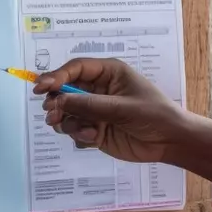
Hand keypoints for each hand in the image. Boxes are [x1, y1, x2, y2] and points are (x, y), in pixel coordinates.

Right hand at [34, 57, 183, 162]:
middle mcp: (98, 89)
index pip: (75, 69)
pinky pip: (74, 130)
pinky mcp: (94, 129)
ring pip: (66, 113)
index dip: (56, 76)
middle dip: (57, 103)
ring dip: (68, 122)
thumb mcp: (122, 108)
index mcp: (108, 72)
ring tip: (85, 131)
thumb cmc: (153, 115)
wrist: (170, 142)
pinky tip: (94, 139)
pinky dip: (79, 135)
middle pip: (64, 91)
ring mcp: (95, 110)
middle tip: (52, 115)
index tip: (41, 88)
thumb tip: (59, 102)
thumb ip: (90, 105)